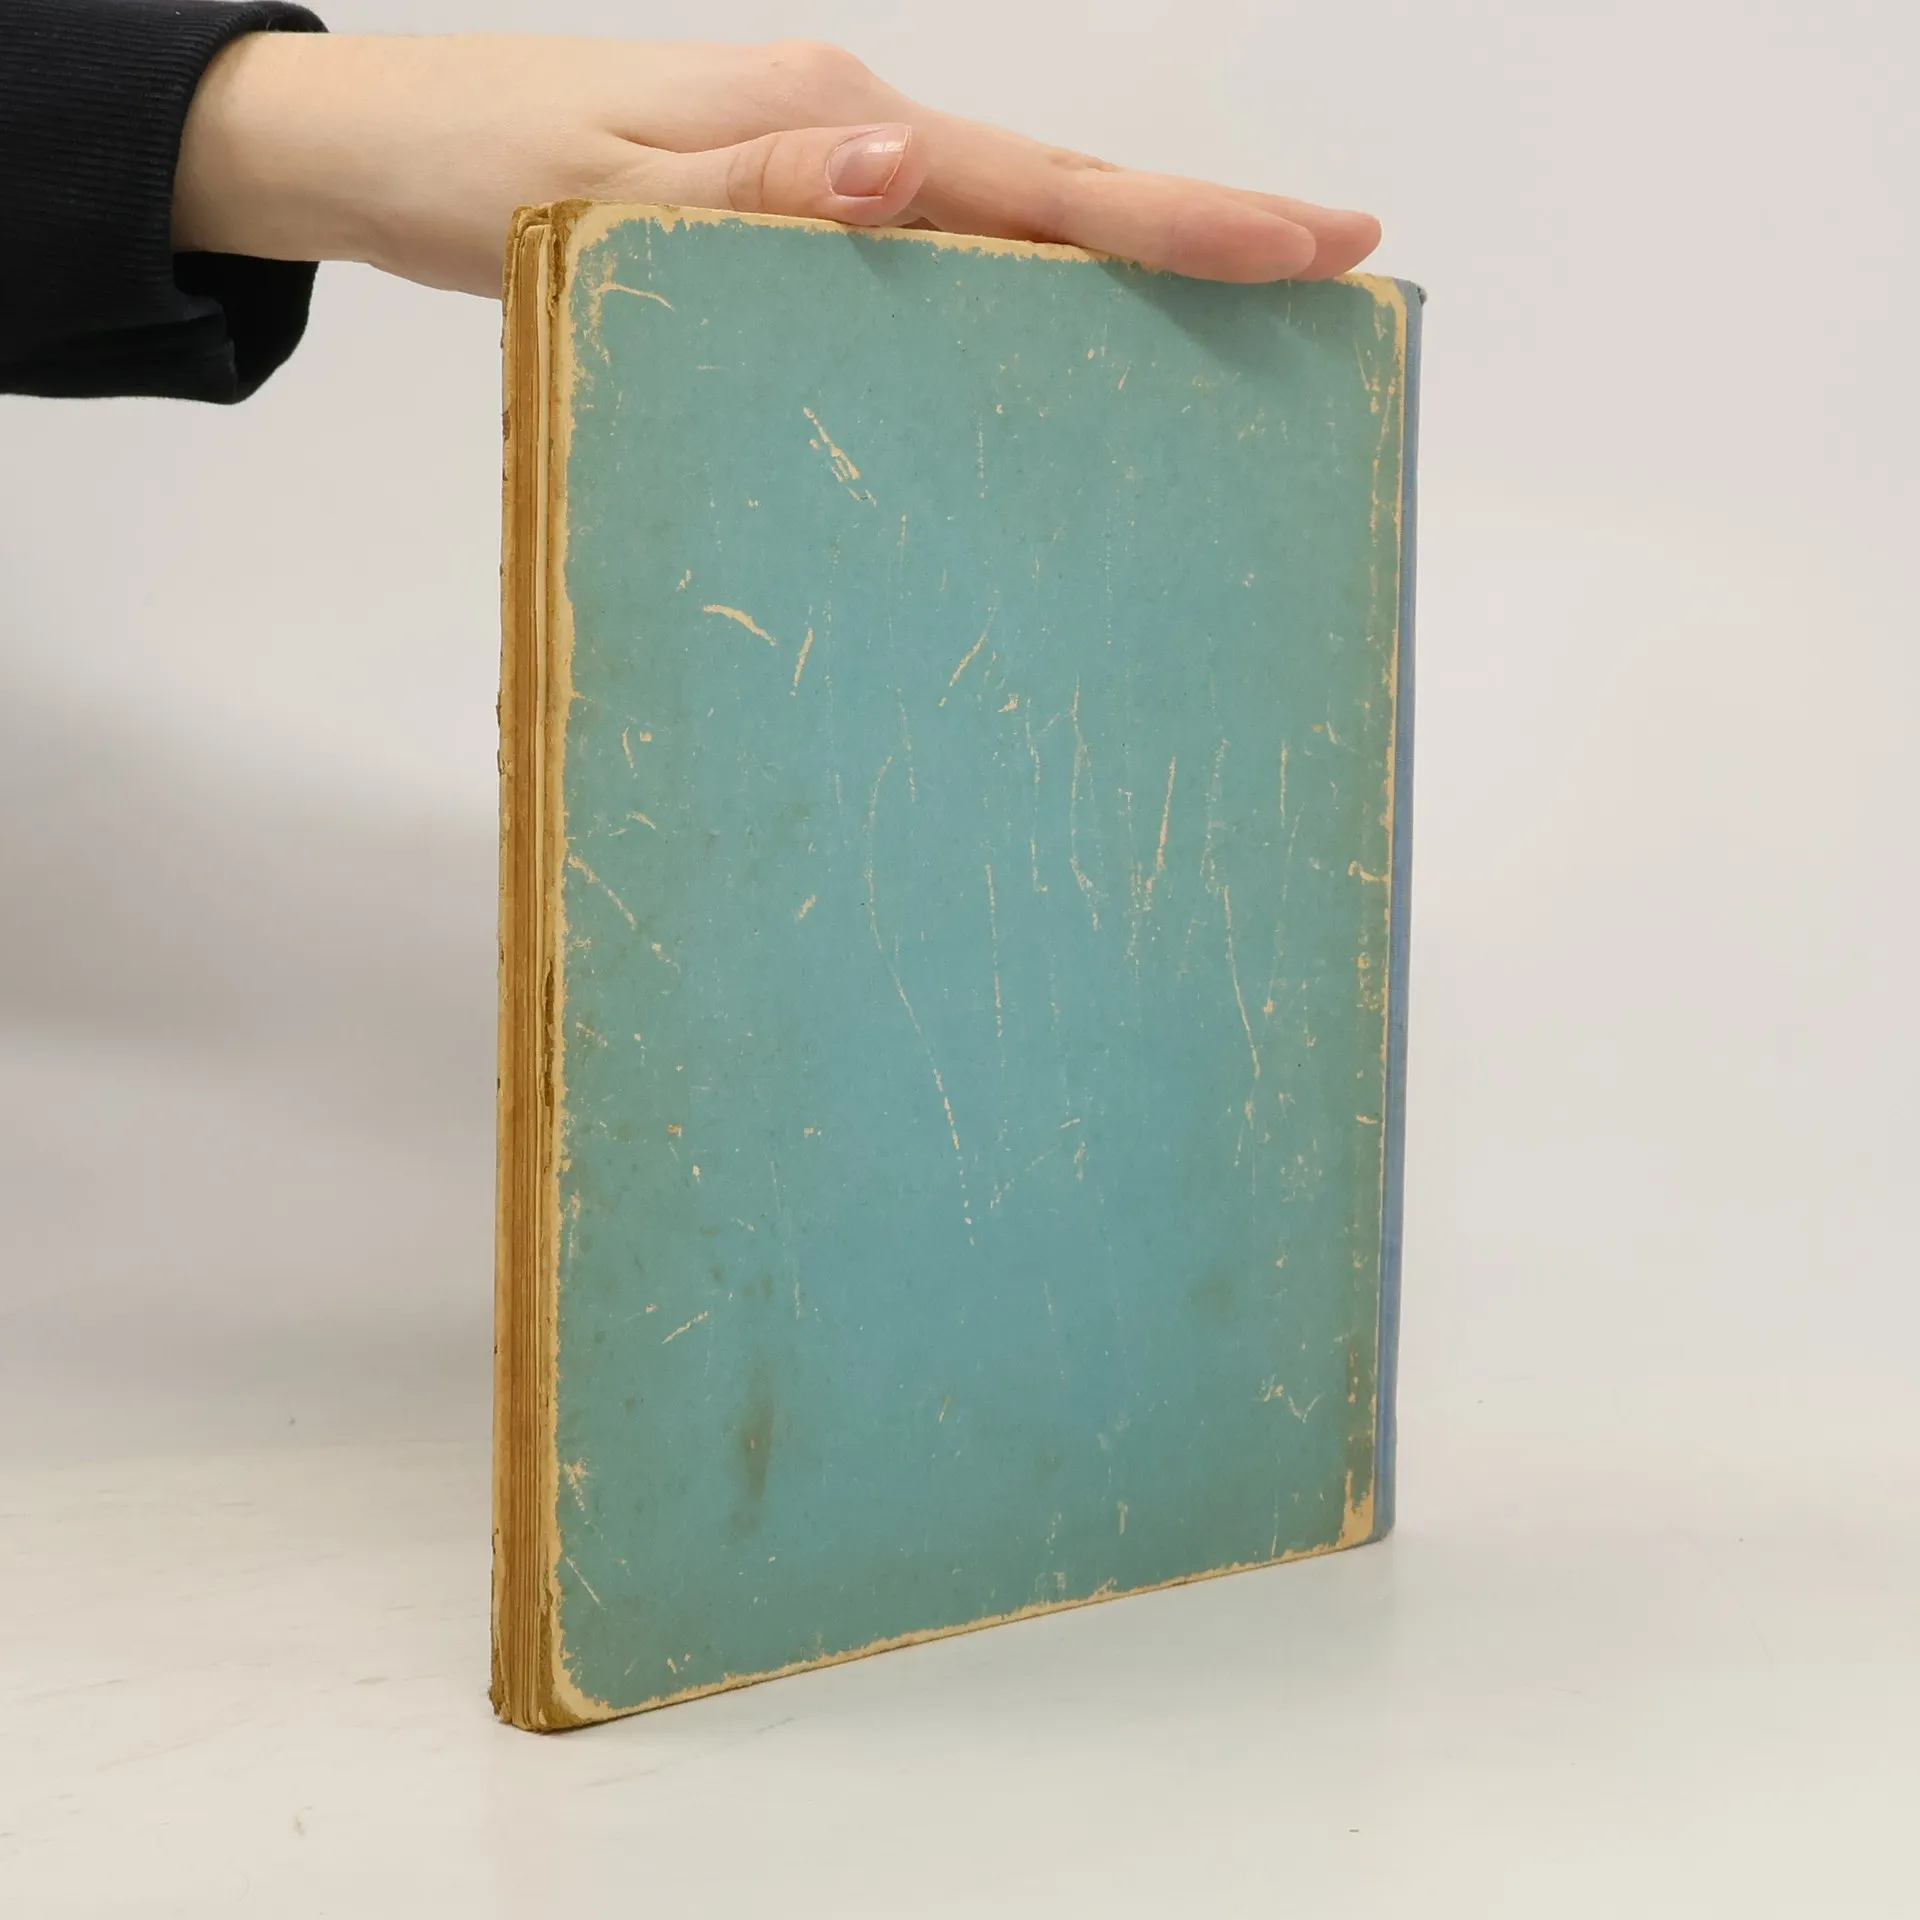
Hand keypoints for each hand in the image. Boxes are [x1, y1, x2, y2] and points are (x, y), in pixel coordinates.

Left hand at [173, 35, 1380, 295]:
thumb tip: (909, 171)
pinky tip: (1052, 332)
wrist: (383, 152)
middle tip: (1324, 271)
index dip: (1183, 217)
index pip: (1040, 183)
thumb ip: (757, 195)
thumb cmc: (483, 181)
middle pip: (1055, 192)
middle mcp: (849, 134)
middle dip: (1194, 231)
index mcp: (830, 124)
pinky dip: (1017, 286)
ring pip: (1005, 223)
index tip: (1319, 238)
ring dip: (1118, 262)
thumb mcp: (607, 198)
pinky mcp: (792, 206)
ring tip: (1229, 310)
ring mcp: (826, 165)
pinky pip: (937, 252)